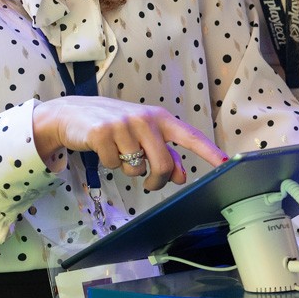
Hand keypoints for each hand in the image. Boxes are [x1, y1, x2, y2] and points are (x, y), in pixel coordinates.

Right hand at [31, 96, 225, 191]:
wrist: (74, 114)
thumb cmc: (115, 125)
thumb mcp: (143, 135)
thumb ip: (164, 153)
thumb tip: (181, 176)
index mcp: (160, 118)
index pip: (189, 136)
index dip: (208, 151)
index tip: (224, 163)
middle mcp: (144, 118)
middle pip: (163, 164)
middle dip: (157, 180)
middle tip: (149, 183)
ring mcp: (123, 124)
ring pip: (137, 168)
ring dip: (129, 170)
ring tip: (120, 153)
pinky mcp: (102, 133)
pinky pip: (113, 165)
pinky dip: (109, 164)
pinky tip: (104, 149)